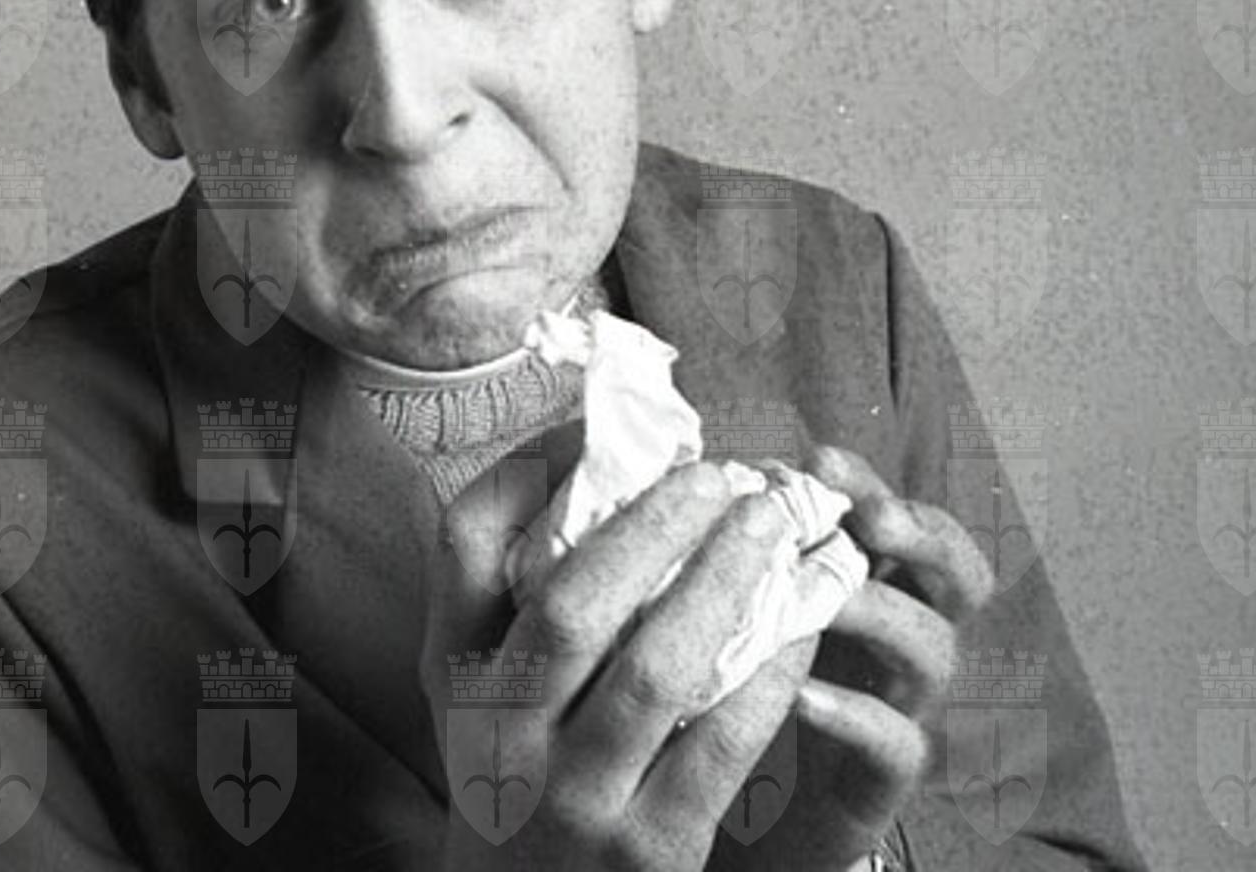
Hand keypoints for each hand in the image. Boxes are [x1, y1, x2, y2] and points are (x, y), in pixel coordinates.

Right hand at [425, 457, 849, 871]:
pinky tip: (799, 627)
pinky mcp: (651, 851)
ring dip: (722, 584)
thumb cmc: (520, 781)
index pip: (464, 544)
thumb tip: (593, 458)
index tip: (599, 425)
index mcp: (456, 675)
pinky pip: (719, 746)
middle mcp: (502, 734)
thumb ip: (515, 592)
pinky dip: (766, 676)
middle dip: (654, 524)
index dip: (531, 470)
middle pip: (574, 601)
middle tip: (719, 473)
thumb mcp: (483, 692)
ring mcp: (575, 798)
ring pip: (655, 669)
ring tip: (772, 529)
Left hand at [709, 443, 995, 870]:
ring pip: (935, 650)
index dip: (877, 487)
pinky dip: (854, 715)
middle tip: (873, 521)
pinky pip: (898, 743)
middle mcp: (911, 634)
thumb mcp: (770, 596)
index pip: (914, 520)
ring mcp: (909, 702)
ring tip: (821, 601)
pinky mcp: (888, 774)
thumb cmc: (768, 668)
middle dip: (923, 537)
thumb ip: (763, 540)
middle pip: (962, 575)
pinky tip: (800, 696)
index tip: (820, 458)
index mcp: (887, 582)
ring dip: (880, 614)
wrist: (760, 790)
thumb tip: (719, 471)